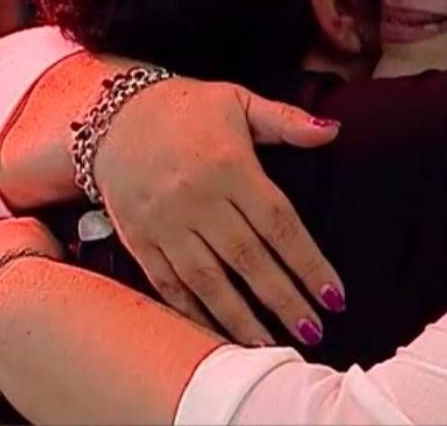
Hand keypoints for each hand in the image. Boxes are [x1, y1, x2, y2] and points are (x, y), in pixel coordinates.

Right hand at [92, 77, 343, 346]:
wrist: (111, 115)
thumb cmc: (188, 108)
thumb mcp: (239, 101)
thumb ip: (286, 121)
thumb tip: (333, 132)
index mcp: (230, 166)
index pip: (279, 225)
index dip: (308, 263)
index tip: (335, 296)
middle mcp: (197, 199)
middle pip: (248, 260)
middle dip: (283, 300)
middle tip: (313, 332)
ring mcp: (164, 223)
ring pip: (208, 280)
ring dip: (241, 318)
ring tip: (271, 346)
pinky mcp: (138, 240)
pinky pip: (168, 284)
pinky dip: (194, 312)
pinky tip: (219, 334)